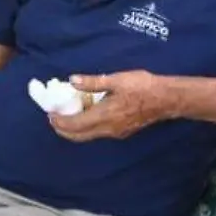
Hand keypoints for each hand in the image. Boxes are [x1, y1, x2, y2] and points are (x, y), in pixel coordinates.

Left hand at [48, 71, 175, 142]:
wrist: (166, 99)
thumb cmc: (142, 87)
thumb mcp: (116, 79)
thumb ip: (93, 82)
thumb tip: (72, 80)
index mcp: (104, 115)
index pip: (75, 124)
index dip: (60, 122)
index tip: (50, 115)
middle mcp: (108, 128)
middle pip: (79, 135)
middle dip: (63, 130)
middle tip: (53, 119)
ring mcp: (115, 132)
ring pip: (88, 136)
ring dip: (74, 130)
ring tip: (66, 118)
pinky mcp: (122, 132)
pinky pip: (98, 133)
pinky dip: (86, 128)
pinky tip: (86, 117)